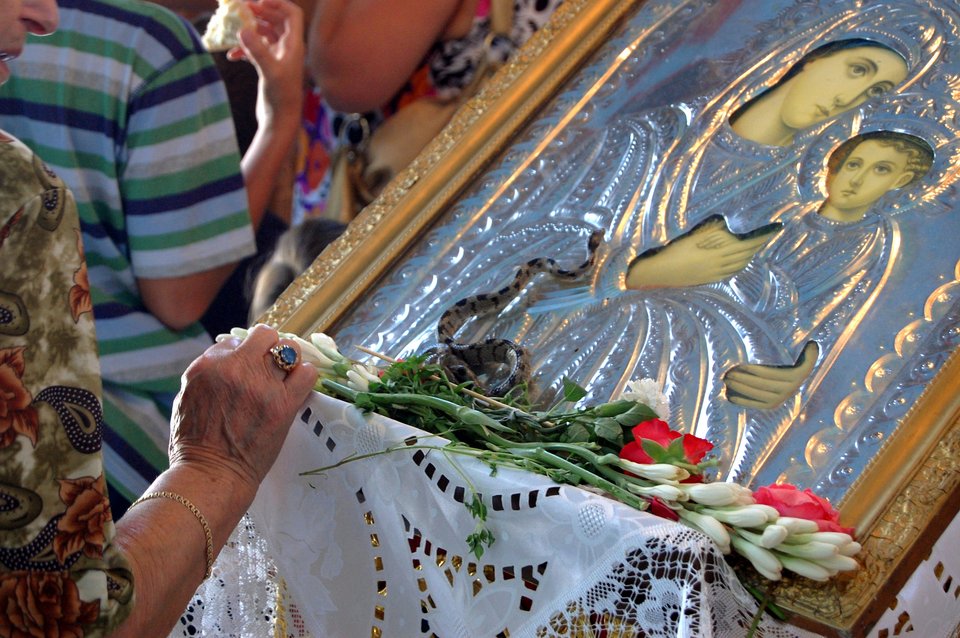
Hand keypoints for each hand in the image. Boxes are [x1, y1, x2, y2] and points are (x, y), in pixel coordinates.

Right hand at [168, 324, 317, 491]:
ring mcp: (260, 385)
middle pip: (265, 336)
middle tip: (272, 365)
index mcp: (206, 366)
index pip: (234, 342)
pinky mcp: (282, 403)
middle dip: (270, 347)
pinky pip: (306, 373)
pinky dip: (306, 377)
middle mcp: (234, 369)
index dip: (243, 354)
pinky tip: (299, 386)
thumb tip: (228, 359)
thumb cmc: (193, 445)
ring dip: (291, 360)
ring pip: (290, 349)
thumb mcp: (185, 399)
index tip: (247, 369)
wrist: (210, 476)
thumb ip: (206, 375)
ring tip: (288, 374)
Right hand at [230, 0, 304, 125]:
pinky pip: (256, 50)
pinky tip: (232, 55)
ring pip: (264, 34)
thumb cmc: (280, 98)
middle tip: (242, 8)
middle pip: (277, 20)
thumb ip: (257, 50)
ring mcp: (278, 58)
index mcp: (294, 46)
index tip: (258, 1)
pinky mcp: (268, 68)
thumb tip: (243, 29)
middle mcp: (288, 49)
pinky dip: (244, 48)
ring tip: (235, 27)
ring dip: (250, 29)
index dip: (277, 3)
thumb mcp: (269, 72)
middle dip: (260, 12)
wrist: (280, 121)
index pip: (292, 15)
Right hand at [625, 217, 779, 288]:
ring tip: (758, 246)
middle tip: (769, 234)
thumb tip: (726, 222)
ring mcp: (713, 272)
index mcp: (716, 249)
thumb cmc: (670, 250)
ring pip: (740, 263)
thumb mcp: (690, 234)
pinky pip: (731, 272)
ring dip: (752, 254)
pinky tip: (741, 262)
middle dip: (761, 243)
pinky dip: (741, 265)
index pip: (748, 242)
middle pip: (747, 253)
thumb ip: (709, 229)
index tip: (776, 228)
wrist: (657, 272)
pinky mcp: (707, 279)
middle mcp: (719, 262)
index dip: (764, 235)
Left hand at [723, 341, 819, 408]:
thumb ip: (808, 357)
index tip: (742, 366)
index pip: (772, 374)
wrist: (788, 386)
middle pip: (762, 384)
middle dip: (743, 379)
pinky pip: (754, 404)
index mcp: (795, 378)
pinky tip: (729, 395)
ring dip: (740, 388)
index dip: (757, 371)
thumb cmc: (789, 369)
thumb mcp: (800, 363)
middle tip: (727, 373)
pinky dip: (741, 400)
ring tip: (726, 380)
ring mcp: (778, 400)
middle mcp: (787, 391)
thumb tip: (814, 344)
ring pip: (757, 394)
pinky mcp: (769, 406)